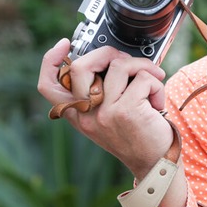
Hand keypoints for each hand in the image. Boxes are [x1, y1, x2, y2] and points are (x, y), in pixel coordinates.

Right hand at [38, 39, 173, 178]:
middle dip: (109, 53)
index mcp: (78, 114)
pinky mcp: (126, 111)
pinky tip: (158, 102)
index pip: (48, 85)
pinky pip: (143, 79)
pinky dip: (157, 84)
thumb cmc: (138, 135)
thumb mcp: (109, 116)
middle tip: (129, 62)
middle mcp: (86, 114)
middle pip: (82, 66)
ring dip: (144, 67)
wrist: (156, 162)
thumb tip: (113, 59)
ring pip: (119, 66)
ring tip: (154, 81)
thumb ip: (101, 93)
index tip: (64, 44)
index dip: (50, 60)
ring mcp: (104, 113)